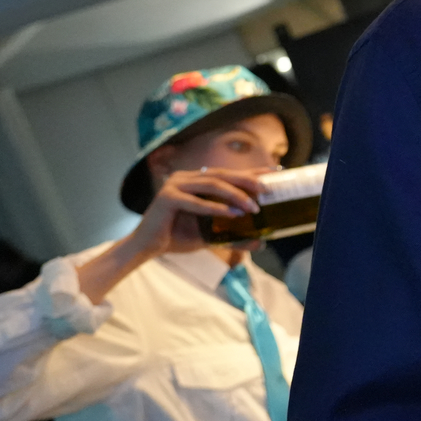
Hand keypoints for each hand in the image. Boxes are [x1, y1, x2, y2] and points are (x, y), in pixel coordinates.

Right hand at [75, 166, 269, 304]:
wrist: (147, 248)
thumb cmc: (177, 237)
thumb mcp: (211, 234)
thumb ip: (233, 234)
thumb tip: (261, 242)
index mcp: (194, 180)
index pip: (226, 173)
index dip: (250, 172)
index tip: (273, 172)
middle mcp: (184, 178)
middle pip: (221, 174)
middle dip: (247, 180)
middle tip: (267, 190)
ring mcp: (174, 185)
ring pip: (211, 184)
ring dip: (235, 195)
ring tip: (253, 206)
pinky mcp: (166, 198)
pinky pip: (195, 202)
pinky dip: (215, 208)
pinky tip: (233, 213)